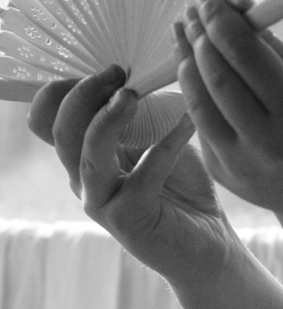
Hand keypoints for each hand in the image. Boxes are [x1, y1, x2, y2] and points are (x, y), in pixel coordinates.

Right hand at [28, 66, 242, 291]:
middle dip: (85, 93)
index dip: (64, 88)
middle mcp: (84, 177)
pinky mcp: (128, 220)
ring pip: (87, 153)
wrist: (209, 242)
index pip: (47, 118)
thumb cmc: (182, 186)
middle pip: (61, 129)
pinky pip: (141, 175)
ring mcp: (101, 202)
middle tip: (119, 73)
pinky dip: (167, 143)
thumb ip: (141, 111)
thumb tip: (138, 69)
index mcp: (85, 153)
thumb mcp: (158, 137)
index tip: (107, 67)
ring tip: (133, 95)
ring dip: (108, 119)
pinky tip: (189, 121)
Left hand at [174, 0, 282, 216]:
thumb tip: (237, 11)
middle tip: (192, 9)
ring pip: (197, 102)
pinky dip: (192, 89)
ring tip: (183, 31)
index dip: (222, 22)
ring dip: (185, 61)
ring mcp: (238, 162)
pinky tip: (190, 64)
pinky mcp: (221, 171)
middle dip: (199, 37)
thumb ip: (275, 52)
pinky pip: (199, 122)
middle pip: (217, 79)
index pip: (247, 58)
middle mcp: (265, 142)